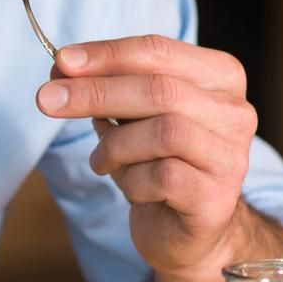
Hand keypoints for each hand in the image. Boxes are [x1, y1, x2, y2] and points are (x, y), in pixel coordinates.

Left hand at [35, 34, 258, 281]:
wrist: (183, 230)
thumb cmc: (156, 161)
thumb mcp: (131, 115)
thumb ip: (106, 86)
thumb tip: (62, 66)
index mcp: (219, 77)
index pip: (158, 51)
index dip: (107, 54)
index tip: (61, 60)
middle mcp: (235, 112)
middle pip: (160, 90)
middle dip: (96, 92)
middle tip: (47, 99)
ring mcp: (230, 157)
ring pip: (164, 132)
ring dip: (116, 145)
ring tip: (102, 160)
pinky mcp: (216, 199)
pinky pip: (163, 177)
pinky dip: (132, 181)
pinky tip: (130, 186)